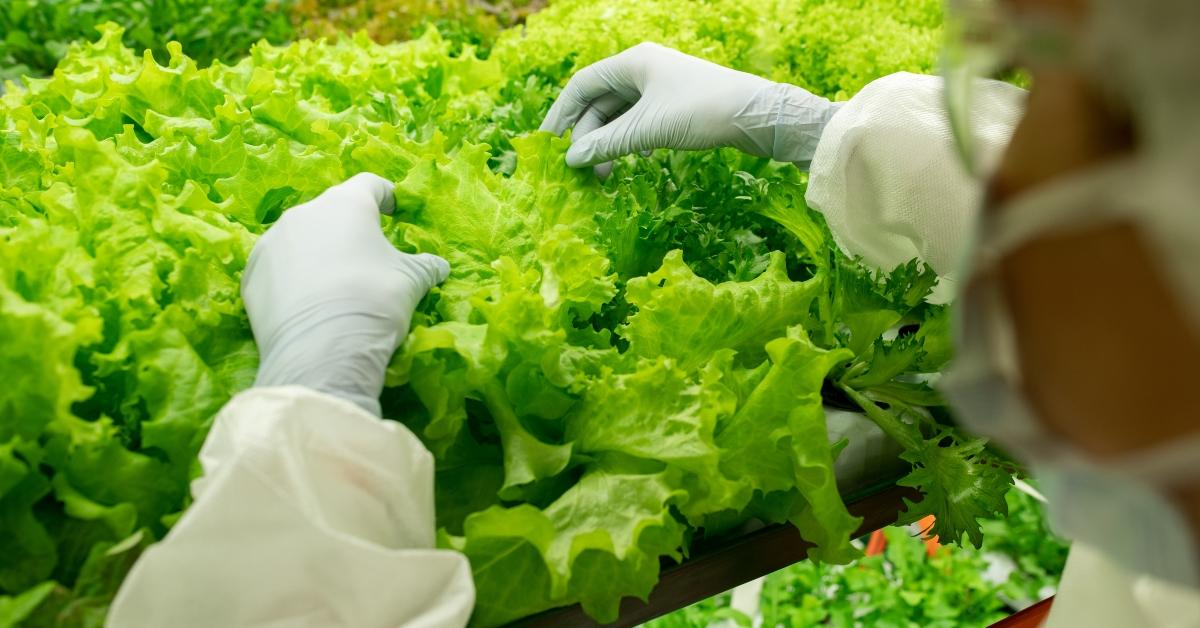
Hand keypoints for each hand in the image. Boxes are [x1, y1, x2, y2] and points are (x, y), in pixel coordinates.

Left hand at [242, 173, 449, 415]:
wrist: (321, 349)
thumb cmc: (375, 300)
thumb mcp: (412, 282)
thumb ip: (426, 266)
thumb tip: (439, 266)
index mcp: (346, 204)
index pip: (369, 185)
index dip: (384, 196)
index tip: (392, 209)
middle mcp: (305, 213)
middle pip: (331, 212)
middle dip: (348, 229)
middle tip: (365, 256)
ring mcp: (272, 241)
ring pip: (300, 238)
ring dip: (317, 252)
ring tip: (332, 283)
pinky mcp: (252, 273)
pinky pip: (277, 266)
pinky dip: (292, 277)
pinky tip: (306, 301)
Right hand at [540, 42, 838, 175]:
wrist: (758, 115)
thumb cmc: (703, 112)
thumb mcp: (649, 129)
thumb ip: (607, 144)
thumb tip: (572, 160)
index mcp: (634, 62)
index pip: (581, 85)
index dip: (560, 115)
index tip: (546, 144)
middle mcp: (644, 69)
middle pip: (599, 102)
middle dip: (587, 136)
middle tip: (580, 170)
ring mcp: (660, 86)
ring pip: (620, 115)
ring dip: (608, 143)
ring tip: (604, 175)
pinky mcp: (676, 105)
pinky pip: (639, 122)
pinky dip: (630, 141)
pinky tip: (636, 161)